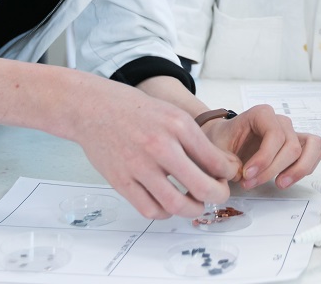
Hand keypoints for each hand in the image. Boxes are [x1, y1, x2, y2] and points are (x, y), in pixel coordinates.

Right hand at [71, 86, 241, 219]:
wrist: (93, 108)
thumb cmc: (136, 112)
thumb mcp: (173, 115)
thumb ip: (197, 141)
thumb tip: (223, 167)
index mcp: (178, 126)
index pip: (215, 160)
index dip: (228, 173)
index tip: (227, 176)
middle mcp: (160, 146)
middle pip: (202, 187)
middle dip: (218, 196)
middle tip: (219, 195)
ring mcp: (138, 166)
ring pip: (176, 205)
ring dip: (194, 210)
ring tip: (196, 204)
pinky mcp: (121, 181)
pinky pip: (150, 209)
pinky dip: (165, 213)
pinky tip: (169, 205)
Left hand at [200, 104, 320, 189]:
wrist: (223, 140)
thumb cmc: (221, 140)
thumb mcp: (216, 149)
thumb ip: (227, 161)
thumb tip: (243, 174)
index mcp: (261, 114)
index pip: (275, 135)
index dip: (264, 158)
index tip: (247, 174)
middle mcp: (280, 121)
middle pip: (292, 146)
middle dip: (273, 169)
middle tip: (250, 183)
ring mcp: (291, 132)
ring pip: (312, 147)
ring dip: (299, 169)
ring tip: (280, 184)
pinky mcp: (297, 145)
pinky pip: (314, 153)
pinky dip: (305, 168)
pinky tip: (285, 179)